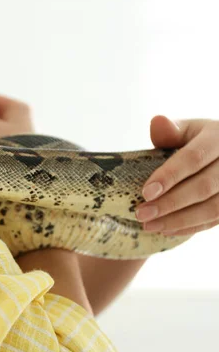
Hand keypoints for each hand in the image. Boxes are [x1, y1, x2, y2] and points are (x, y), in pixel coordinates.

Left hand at [136, 115, 218, 235]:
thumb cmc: (200, 139)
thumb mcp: (187, 129)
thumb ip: (170, 130)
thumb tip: (157, 122)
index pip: (194, 158)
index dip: (169, 176)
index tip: (145, 193)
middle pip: (203, 186)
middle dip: (170, 203)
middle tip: (141, 214)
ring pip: (213, 208)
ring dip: (179, 220)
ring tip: (149, 225)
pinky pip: (217, 219)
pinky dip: (191, 226)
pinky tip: (166, 230)